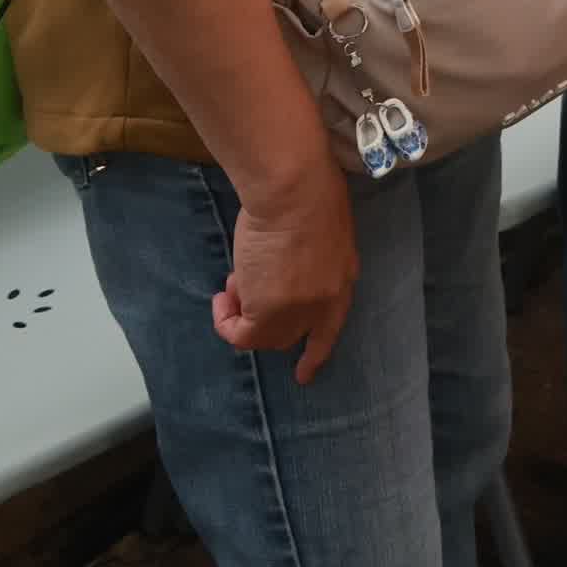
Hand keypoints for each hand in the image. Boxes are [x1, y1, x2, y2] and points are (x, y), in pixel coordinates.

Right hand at [212, 170, 357, 384]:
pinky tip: (223, 297)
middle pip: (292, 334)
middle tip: (243, 287)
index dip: (315, 352)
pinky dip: (226, 322)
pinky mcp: (270, 312)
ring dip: (242, 315)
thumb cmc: (306, 196)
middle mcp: (326, 302)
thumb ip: (308, 262)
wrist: (294, 191)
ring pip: (265, 337)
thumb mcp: (320, 235)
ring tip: (234, 283)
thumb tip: (280, 273)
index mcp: (344, 280)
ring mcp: (301, 311)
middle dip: (264, 317)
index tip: (304, 375)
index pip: (331, 328)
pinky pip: (241, 334)